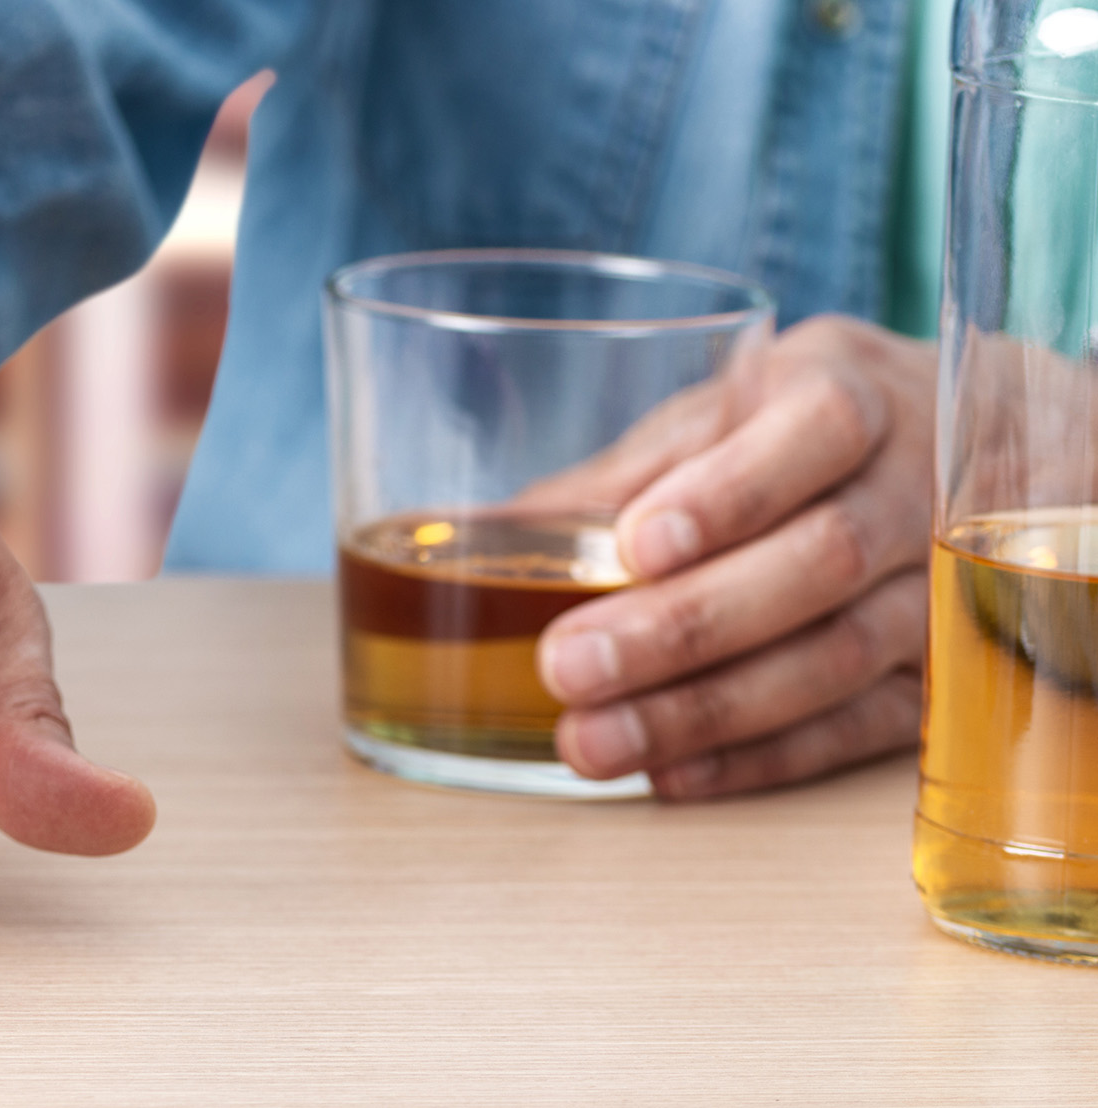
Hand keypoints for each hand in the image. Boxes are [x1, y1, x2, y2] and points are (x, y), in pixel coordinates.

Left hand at [524, 316, 933, 797]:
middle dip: (687, 624)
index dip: (731, 492)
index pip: (817, 432)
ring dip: (707, 710)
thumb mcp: (725, 416)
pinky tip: (672, 775)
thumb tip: (484, 536)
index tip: (639, 543)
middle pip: (823, 561)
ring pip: (840, 656)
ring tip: (593, 741)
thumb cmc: (803, 433)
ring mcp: (947, 590)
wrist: (969, 460)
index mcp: (855, 395)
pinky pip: (863, 729)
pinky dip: (762, 757)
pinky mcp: (948, 676)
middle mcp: (917, 489)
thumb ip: (625, 474)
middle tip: (570, 665)